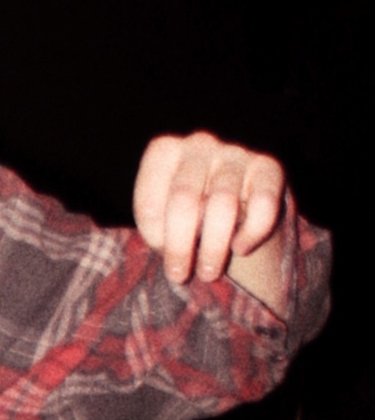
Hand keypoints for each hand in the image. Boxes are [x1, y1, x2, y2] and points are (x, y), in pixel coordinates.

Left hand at [132, 132, 288, 309]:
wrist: (232, 217)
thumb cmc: (185, 219)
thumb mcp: (160, 223)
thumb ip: (158, 226)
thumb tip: (174, 240)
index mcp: (164, 151)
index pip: (151, 198)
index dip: (154, 233)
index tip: (159, 252)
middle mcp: (199, 144)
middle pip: (185, 200)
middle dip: (181, 246)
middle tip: (180, 275)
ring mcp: (235, 152)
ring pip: (222, 205)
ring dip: (214, 247)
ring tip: (208, 272)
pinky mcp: (269, 168)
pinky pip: (262, 204)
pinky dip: (252, 233)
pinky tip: (241, 249)